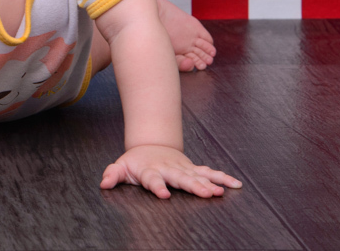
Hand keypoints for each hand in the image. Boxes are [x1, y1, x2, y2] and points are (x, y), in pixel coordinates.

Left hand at [101, 145, 241, 198]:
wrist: (151, 145)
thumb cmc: (135, 162)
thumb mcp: (121, 167)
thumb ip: (112, 174)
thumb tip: (103, 183)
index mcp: (150, 171)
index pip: (153, 179)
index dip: (158, 186)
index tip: (164, 194)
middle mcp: (169, 169)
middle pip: (181, 178)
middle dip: (192, 186)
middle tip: (205, 194)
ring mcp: (182, 168)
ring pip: (197, 175)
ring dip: (209, 183)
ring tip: (220, 192)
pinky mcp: (192, 168)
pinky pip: (209, 172)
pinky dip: (222, 177)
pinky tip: (235, 184)